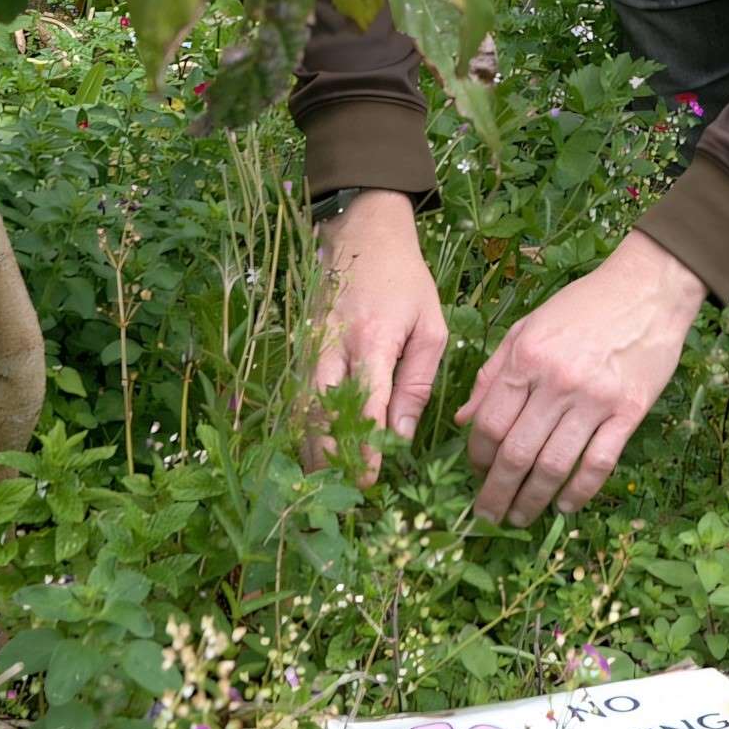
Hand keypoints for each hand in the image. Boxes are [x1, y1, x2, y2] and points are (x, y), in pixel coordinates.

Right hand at [306, 192, 445, 479]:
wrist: (364, 233)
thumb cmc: (406, 281)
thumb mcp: (430, 327)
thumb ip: (416, 382)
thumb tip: (400, 435)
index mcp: (371, 341)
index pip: (366, 407)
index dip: (365, 448)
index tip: (369, 481)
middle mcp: (332, 347)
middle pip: (321, 415)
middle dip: (329, 459)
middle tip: (341, 495)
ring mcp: (309, 346)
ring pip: (302, 409)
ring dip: (311, 449)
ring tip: (325, 486)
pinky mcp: (300, 346)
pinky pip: (297, 395)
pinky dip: (302, 426)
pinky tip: (312, 452)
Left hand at [457, 231, 706, 524]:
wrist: (648, 289)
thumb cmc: (583, 305)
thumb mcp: (527, 327)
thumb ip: (493, 373)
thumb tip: (464, 419)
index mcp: (526, 358)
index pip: (490, 422)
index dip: (476, 456)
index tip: (476, 472)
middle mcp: (557, 382)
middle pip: (517, 453)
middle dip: (496, 491)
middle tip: (488, 515)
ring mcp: (595, 399)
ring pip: (554, 465)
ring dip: (532, 500)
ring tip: (520, 517)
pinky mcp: (629, 411)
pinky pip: (599, 463)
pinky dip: (579, 491)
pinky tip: (565, 505)